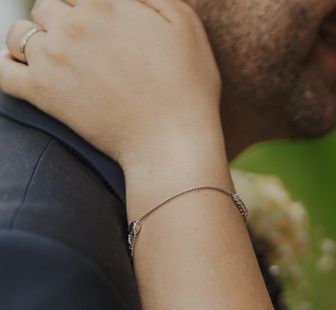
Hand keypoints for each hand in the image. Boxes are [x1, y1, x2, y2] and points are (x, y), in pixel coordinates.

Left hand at [0, 0, 221, 165]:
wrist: (171, 142)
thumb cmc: (188, 86)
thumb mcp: (185, 24)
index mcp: (106, 3)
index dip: (89, 8)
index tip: (104, 28)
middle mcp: (72, 24)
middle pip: (46, 6)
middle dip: (61, 20)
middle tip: (85, 45)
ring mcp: (51, 57)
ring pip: (19, 33)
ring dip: (34, 40)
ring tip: (58, 58)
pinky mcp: (39, 91)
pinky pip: (1, 70)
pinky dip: (7, 66)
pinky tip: (22, 69)